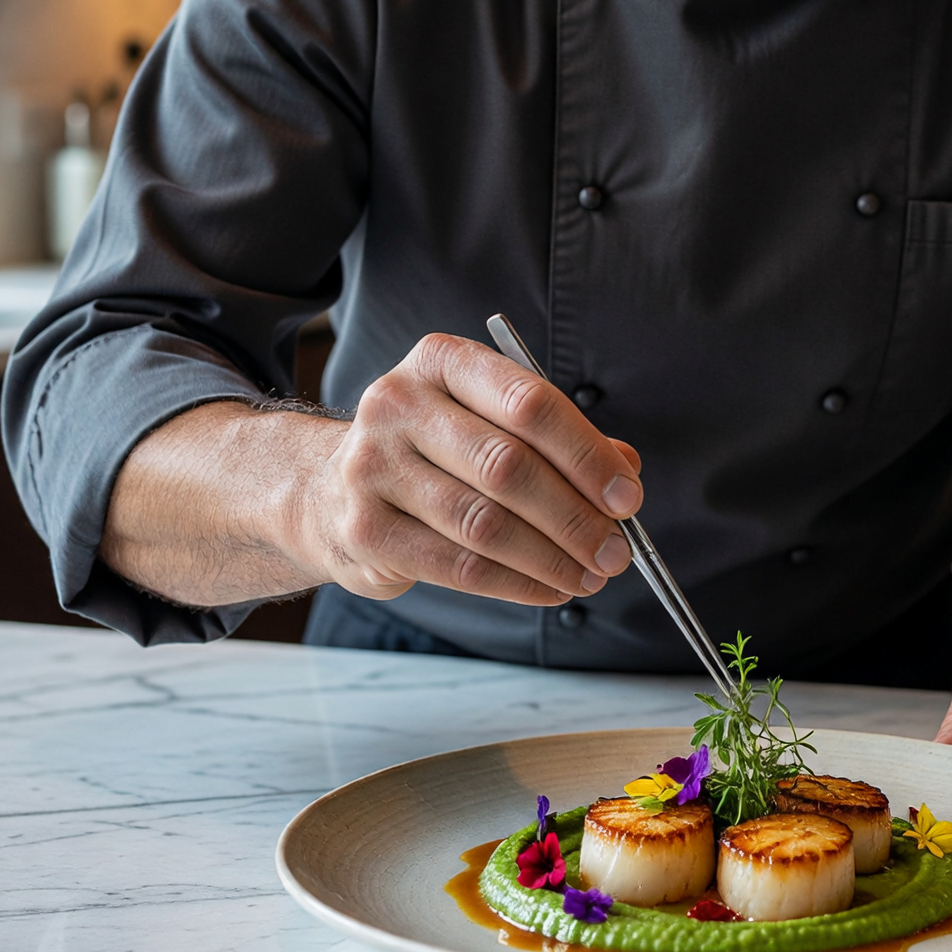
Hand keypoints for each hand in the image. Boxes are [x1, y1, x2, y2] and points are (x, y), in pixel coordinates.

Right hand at [292, 334, 641, 605]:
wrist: (324, 488)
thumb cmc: (431, 449)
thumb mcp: (487, 419)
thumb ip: (555, 439)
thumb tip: (624, 470)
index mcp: (441, 361)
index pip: (528, 402)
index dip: (586, 454)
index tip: (627, 496)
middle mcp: (398, 404)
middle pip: (508, 466)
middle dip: (575, 516)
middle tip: (616, 551)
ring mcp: (373, 467)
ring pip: (485, 524)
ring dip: (551, 558)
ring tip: (590, 575)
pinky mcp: (365, 530)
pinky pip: (459, 566)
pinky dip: (516, 584)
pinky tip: (549, 589)